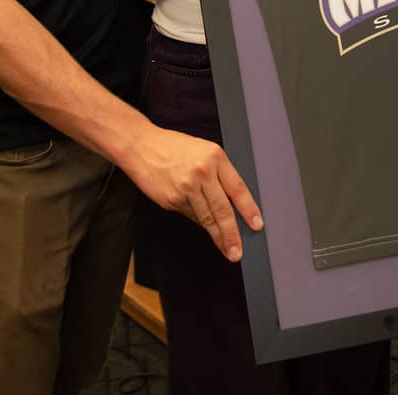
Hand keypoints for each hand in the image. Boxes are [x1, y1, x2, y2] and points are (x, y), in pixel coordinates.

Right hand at [131, 127, 263, 260]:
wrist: (141, 146)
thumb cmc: (174, 147)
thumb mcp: (203, 151)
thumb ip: (218, 174)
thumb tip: (231, 205)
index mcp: (215, 157)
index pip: (237, 188)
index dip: (249, 209)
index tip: (257, 225)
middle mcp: (201, 172)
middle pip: (222, 210)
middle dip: (231, 234)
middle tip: (238, 252)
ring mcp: (185, 188)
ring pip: (206, 217)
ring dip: (216, 236)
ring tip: (226, 249)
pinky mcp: (171, 200)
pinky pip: (190, 215)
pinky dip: (198, 221)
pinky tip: (203, 224)